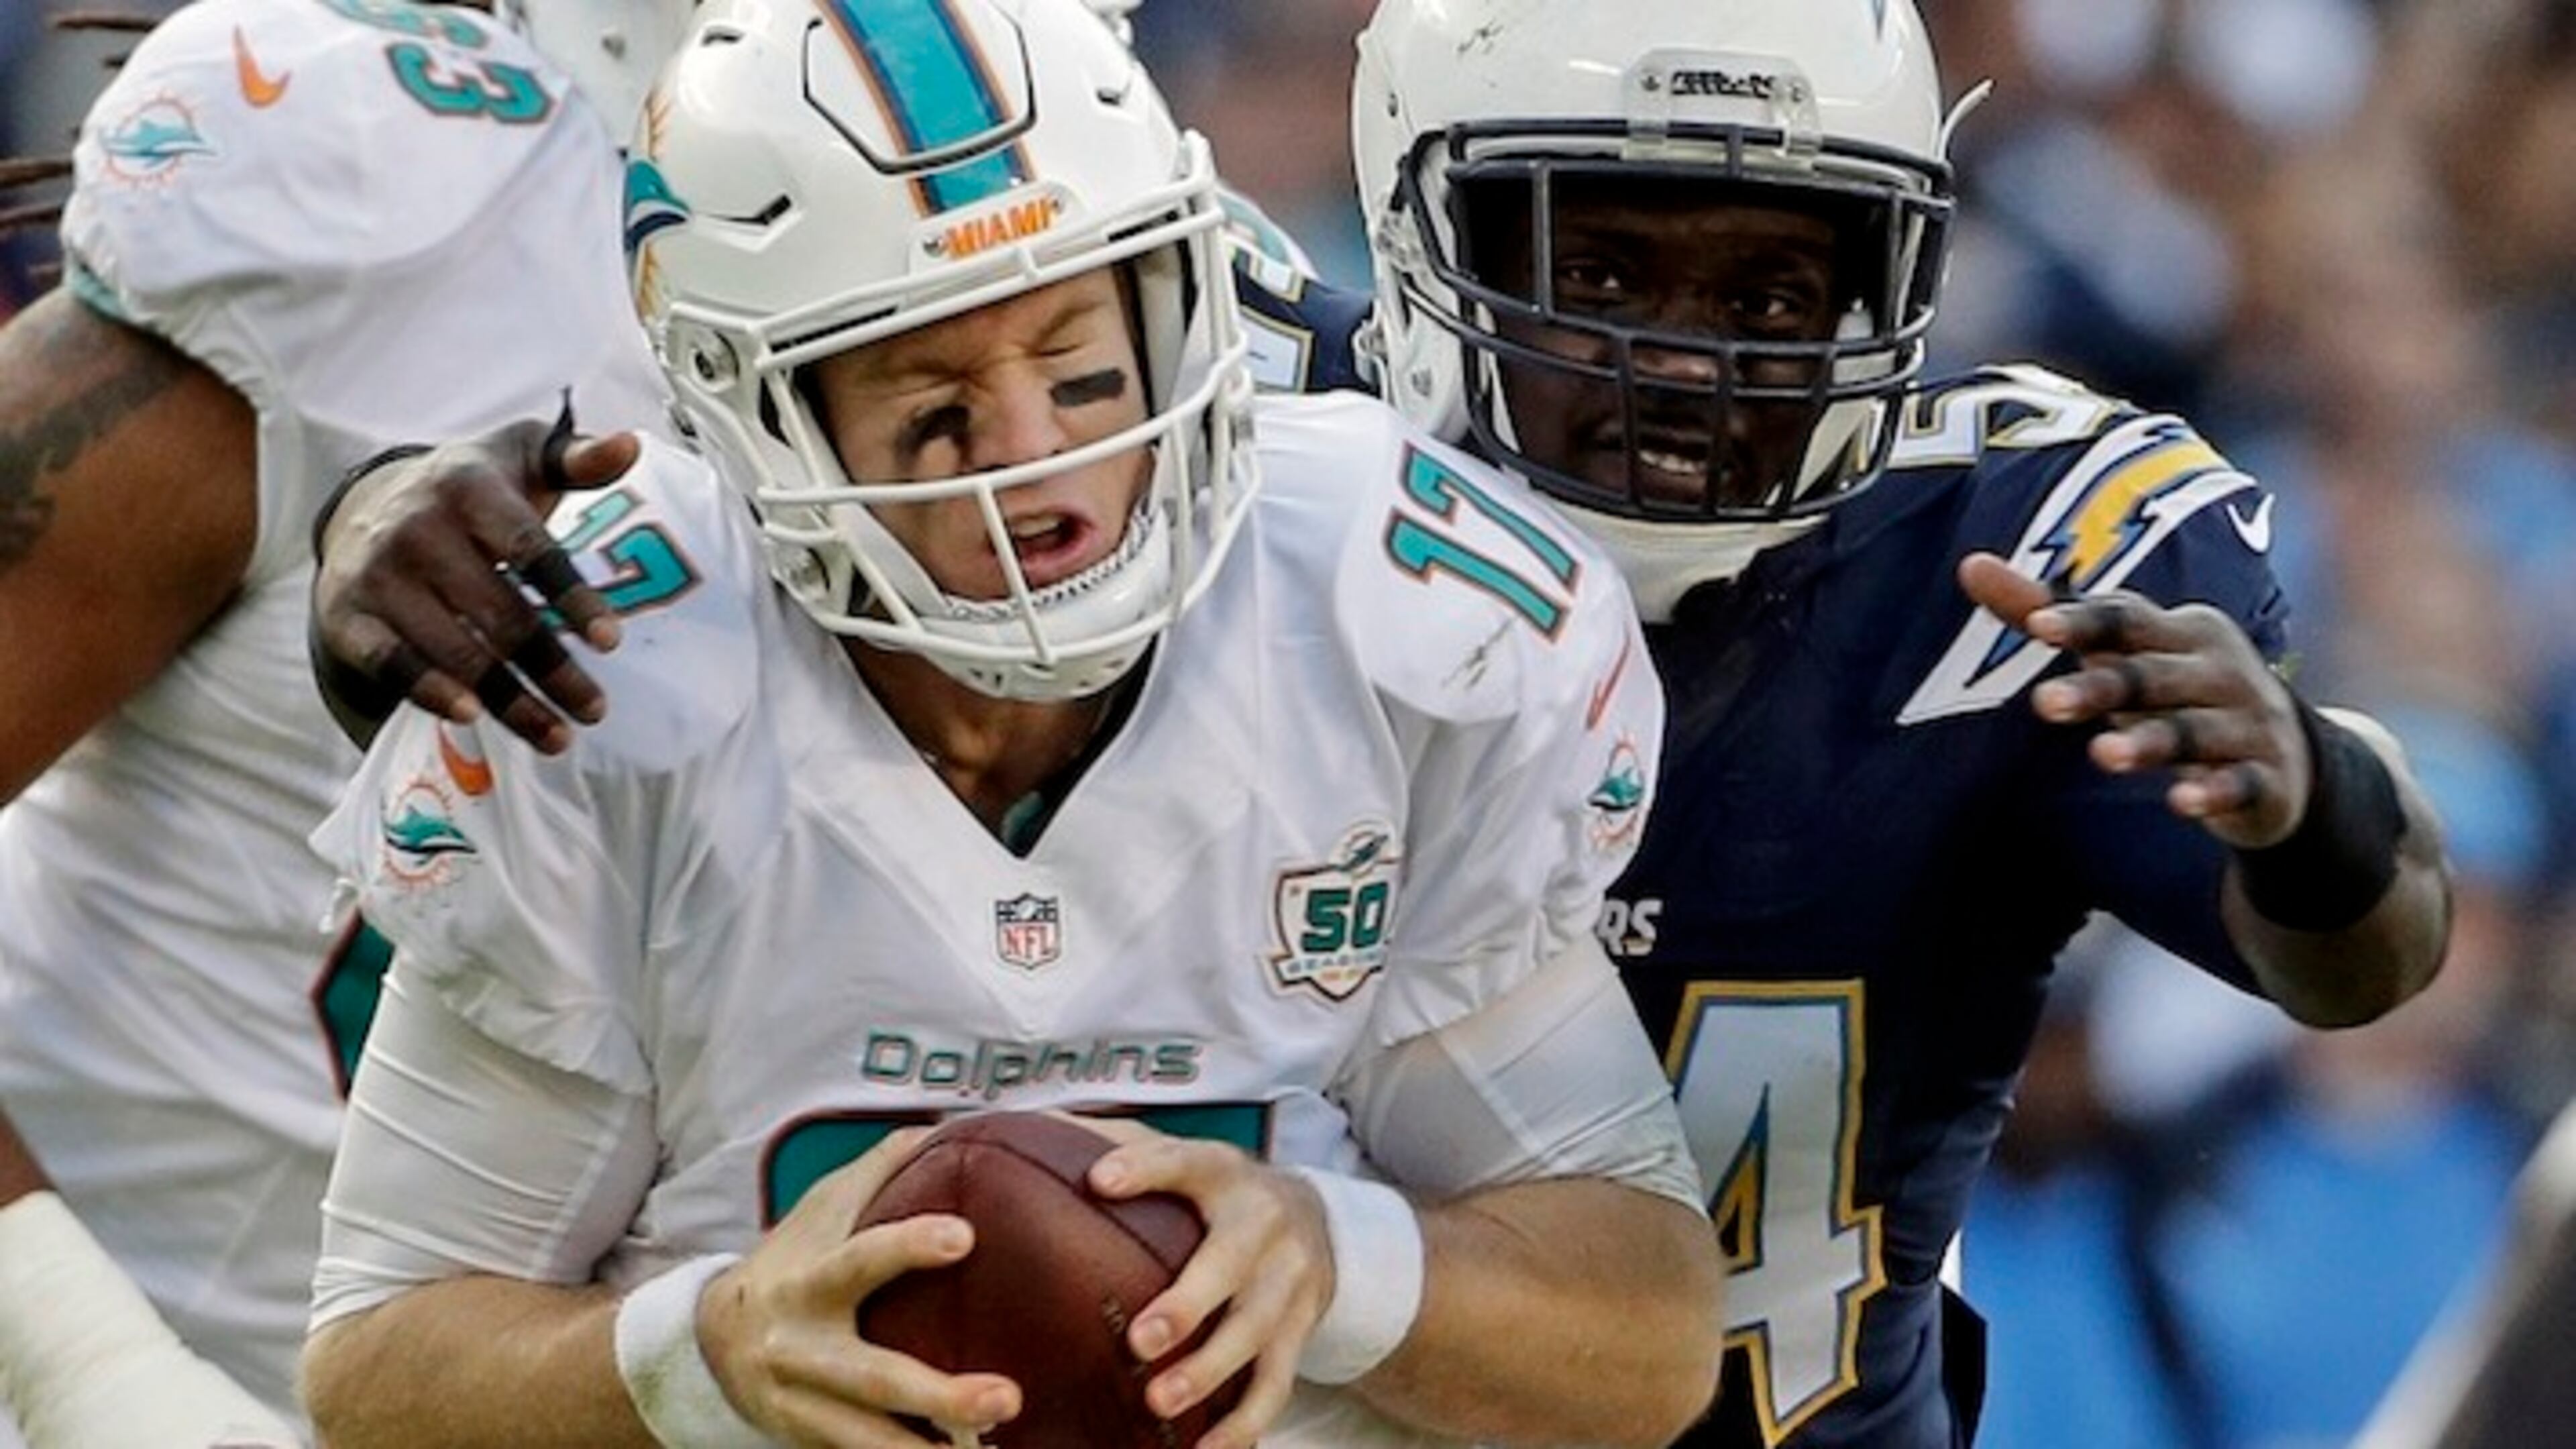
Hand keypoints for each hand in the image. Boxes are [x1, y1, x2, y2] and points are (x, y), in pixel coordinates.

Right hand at [312, 410, 640, 753]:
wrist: (367, 503)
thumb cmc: (473, 489)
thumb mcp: (523, 457)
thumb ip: (578, 458)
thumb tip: (629, 447)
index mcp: (467, 485)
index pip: (529, 550)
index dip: (571, 597)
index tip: (611, 642)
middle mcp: (415, 526)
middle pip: (499, 613)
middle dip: (553, 669)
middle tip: (595, 710)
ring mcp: (376, 573)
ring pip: (455, 650)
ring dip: (509, 700)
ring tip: (558, 735)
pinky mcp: (347, 614)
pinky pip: (391, 663)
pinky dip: (429, 692)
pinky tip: (473, 716)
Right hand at [697, 1127, 1022, 1446]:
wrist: (710, 1340)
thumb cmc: (791, 1261)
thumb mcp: (822, 1210)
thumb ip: (877, 1172)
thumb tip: (940, 1127)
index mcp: (809, 1281)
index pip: (860, 1260)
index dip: (908, 1247)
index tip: (965, 1237)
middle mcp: (800, 1348)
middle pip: (873, 1376)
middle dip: (940, 1393)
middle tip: (1008, 1396)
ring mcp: (801, 1403)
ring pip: (865, 1437)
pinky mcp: (806, 1439)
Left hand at [1082, 1117, 1332, 1448]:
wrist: (1323, 1225)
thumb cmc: (1223, 1196)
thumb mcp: (1188, 1160)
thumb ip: (1122, 1147)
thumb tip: (1028, 1132)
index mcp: (1225, 1176)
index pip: (1186, 1162)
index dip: (1147, 1168)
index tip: (1100, 1180)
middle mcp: (1265, 1228)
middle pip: (1231, 1266)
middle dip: (1189, 1305)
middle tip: (1140, 1340)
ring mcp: (1288, 1287)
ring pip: (1255, 1335)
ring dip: (1210, 1373)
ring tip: (1161, 1402)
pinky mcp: (1298, 1336)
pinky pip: (1275, 1387)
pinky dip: (1244, 1425)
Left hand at [1959, 552, 2308, 848]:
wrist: (2287, 757)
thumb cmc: (2175, 690)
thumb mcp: (2121, 651)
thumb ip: (2045, 611)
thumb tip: (1968, 564)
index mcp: (2180, 632)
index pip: (2126, 619)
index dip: (2083, 622)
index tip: (2036, 625)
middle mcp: (2217, 670)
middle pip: (2151, 677)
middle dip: (2101, 688)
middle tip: (2042, 706)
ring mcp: (2247, 724)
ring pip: (2191, 733)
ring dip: (2149, 743)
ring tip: (2101, 755)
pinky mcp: (2264, 779)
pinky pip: (2238, 784)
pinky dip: (2213, 793)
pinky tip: (2182, 803)